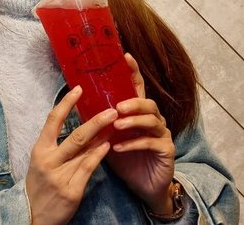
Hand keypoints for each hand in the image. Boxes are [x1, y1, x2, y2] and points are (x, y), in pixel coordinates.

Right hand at [26, 86, 116, 224]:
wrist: (33, 216)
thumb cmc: (40, 184)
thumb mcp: (42, 161)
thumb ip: (58, 145)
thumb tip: (81, 125)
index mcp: (40, 149)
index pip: (52, 120)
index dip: (66, 103)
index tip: (78, 88)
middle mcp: (49, 160)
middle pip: (75, 135)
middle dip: (95, 121)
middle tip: (110, 109)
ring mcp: (60, 176)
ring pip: (84, 150)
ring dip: (101, 135)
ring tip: (114, 123)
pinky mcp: (71, 190)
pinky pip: (88, 168)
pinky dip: (98, 155)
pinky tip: (107, 145)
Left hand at [106, 54, 175, 213]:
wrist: (142, 187)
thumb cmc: (124, 157)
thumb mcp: (109, 136)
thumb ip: (100, 119)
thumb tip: (77, 102)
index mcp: (139, 111)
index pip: (138, 86)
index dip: (133, 71)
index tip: (125, 56)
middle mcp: (154, 119)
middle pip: (148, 102)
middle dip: (133, 102)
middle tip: (117, 106)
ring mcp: (162, 134)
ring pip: (152, 120)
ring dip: (133, 122)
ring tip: (117, 126)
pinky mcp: (166, 150)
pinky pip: (151, 142)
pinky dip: (134, 143)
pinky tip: (119, 147)